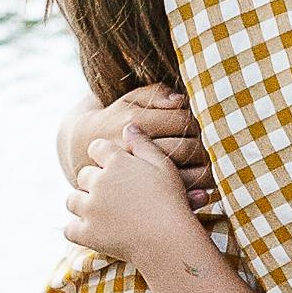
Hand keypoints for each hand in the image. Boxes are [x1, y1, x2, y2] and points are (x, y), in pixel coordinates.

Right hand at [65, 86, 213, 208]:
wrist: (82, 150)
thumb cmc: (114, 119)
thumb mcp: (129, 100)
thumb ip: (156, 93)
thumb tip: (181, 101)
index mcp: (133, 122)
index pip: (182, 120)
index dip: (198, 122)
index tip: (200, 126)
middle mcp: (133, 150)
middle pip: (187, 148)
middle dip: (205, 148)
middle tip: (209, 149)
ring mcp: (133, 176)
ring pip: (184, 176)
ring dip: (205, 173)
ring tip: (209, 169)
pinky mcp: (135, 197)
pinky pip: (171, 199)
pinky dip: (194, 197)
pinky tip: (202, 193)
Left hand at [66, 123, 201, 266]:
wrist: (169, 241)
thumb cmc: (172, 202)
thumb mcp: (164, 167)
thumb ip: (143, 145)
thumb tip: (128, 126)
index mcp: (116, 161)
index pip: (97, 148)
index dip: (103, 156)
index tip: (111, 165)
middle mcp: (98, 182)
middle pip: (84, 175)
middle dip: (93, 182)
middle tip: (110, 193)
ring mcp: (90, 209)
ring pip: (72, 200)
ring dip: (82, 204)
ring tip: (98, 211)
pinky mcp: (87, 233)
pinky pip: (70, 230)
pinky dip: (77, 230)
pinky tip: (90, 231)